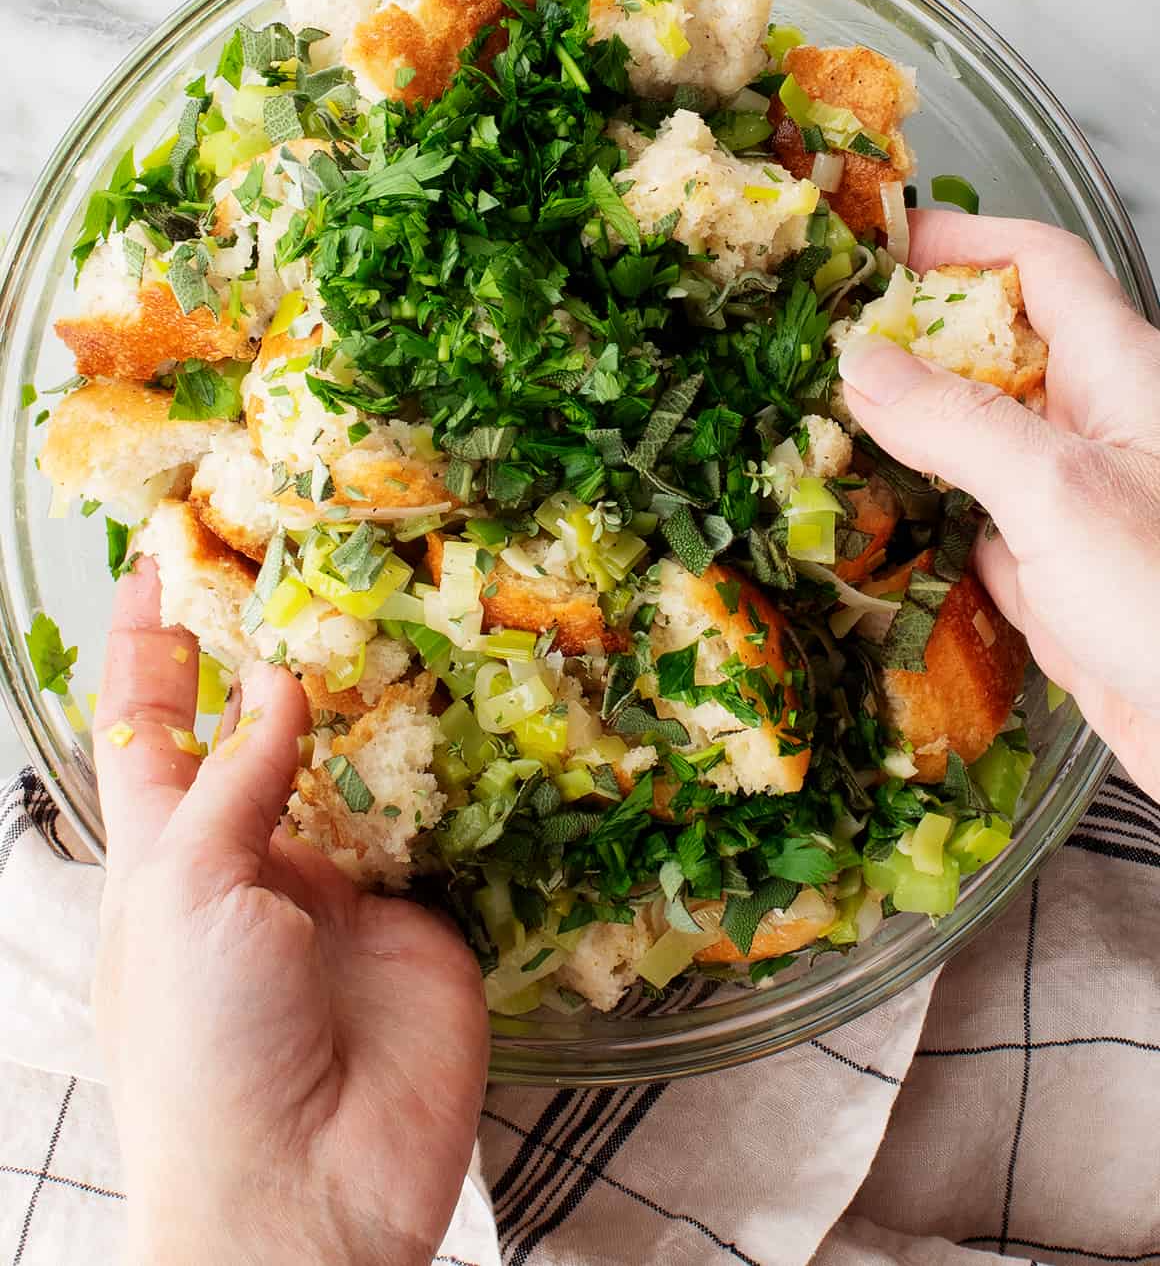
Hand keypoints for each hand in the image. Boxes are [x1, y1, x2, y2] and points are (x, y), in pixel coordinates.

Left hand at [91, 558, 488, 1265]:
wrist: (304, 1190)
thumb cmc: (204, 1050)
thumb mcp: (187, 892)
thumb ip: (237, 781)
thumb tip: (274, 683)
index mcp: (167, 854)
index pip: (150, 723)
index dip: (150, 642)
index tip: (157, 557)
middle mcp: (253, 857)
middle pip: (257, 727)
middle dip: (266, 645)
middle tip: (293, 557)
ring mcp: (339, 885)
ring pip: (356, 763)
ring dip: (369, 695)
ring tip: (386, 604)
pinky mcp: (417, 915)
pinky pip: (436, 823)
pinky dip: (448, 767)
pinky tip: (462, 701)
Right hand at [837, 212, 1159, 801]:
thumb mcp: (1060, 491)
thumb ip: (957, 422)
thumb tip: (862, 364)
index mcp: (1123, 375)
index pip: (1041, 267)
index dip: (963, 241)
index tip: (879, 244)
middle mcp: (1104, 432)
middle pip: (999, 355)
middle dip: (915, 344)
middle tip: (825, 347)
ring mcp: (1083, 511)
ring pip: (982, 449)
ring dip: (910, 441)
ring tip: (823, 434)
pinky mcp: (1065, 585)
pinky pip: (981, 536)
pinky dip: (929, 530)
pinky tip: (880, 538)